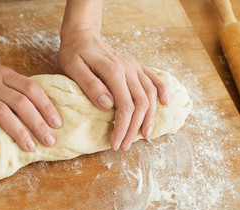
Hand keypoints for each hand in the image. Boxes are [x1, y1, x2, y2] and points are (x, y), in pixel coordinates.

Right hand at [0, 50, 61, 151]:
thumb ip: (11, 83)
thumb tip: (34, 102)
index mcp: (3, 73)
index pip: (31, 89)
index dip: (47, 106)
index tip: (57, 123)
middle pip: (21, 103)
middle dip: (38, 123)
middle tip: (50, 141)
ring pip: (1, 112)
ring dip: (18, 131)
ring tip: (29, 147)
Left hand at [58, 31, 167, 150]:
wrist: (82, 34)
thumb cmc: (74, 52)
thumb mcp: (73, 68)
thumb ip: (91, 86)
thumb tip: (108, 105)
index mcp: (113, 71)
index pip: (125, 106)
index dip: (123, 128)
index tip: (116, 144)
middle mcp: (128, 68)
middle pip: (141, 103)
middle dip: (134, 128)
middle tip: (125, 145)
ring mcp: (134, 66)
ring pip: (150, 95)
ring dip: (150, 117)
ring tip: (145, 135)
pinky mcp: (135, 66)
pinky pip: (154, 79)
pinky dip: (162, 91)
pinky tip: (166, 104)